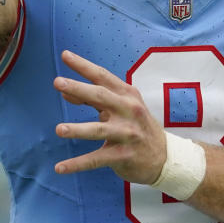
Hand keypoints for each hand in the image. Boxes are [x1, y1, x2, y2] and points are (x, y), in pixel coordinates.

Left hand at [53, 50, 166, 183]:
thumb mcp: (120, 108)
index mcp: (127, 94)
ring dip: (78, 129)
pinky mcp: (124, 155)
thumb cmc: (137, 126)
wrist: (165, 157)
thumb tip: (65, 92)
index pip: (103, 76)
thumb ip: (93, 100)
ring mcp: (128, 133)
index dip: (84, 66)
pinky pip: (97, 159)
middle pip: (101, 97)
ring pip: (99, 130)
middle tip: (57, 82)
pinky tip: (60, 167)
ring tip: (59, 129)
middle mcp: (129, 110)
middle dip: (79, 88)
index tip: (65, 55)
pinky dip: (77, 164)